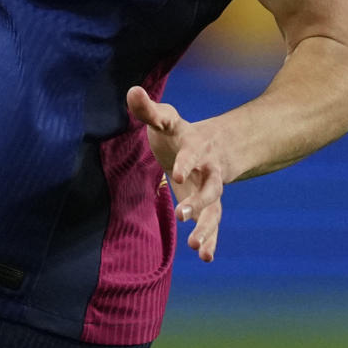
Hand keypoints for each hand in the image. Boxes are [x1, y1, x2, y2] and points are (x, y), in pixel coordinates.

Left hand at [126, 86, 233, 262]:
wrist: (213, 144)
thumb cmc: (179, 131)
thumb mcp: (165, 118)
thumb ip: (148, 109)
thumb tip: (132, 90)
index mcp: (196, 146)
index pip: (192, 153)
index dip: (185, 163)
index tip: (174, 174)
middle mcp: (209, 170)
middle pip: (211, 187)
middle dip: (198, 202)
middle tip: (182, 216)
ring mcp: (212, 189)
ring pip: (215, 210)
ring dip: (206, 228)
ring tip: (196, 247)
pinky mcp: (210, 206)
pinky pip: (213, 223)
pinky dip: (211, 239)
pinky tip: (206, 257)